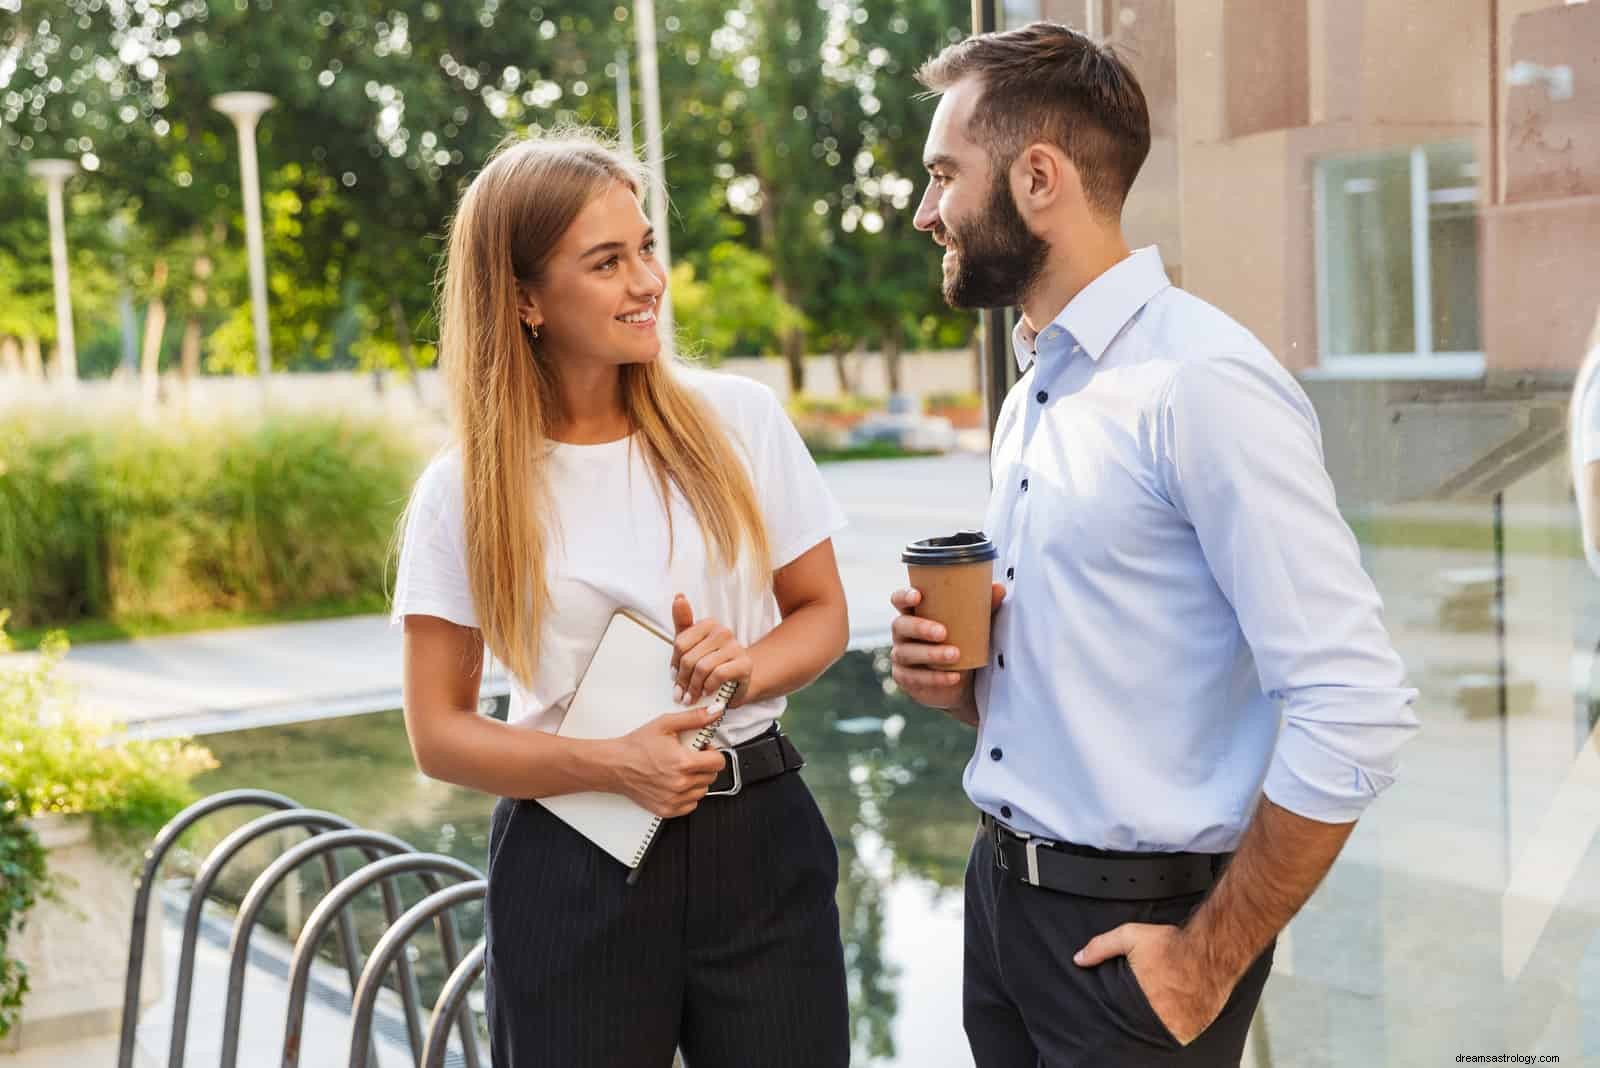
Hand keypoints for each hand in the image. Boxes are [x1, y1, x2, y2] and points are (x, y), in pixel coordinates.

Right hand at [608, 707, 727, 817]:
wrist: (615, 765)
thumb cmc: (636, 746)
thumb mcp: (666, 724)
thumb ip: (694, 718)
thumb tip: (715, 712)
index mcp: (683, 762)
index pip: (719, 762)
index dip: (713, 752)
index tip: (704, 749)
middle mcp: (680, 783)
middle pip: (711, 776)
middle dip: (704, 765)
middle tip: (690, 757)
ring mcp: (674, 799)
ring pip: (702, 791)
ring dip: (697, 780)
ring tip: (681, 770)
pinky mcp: (667, 809)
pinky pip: (691, 805)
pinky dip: (687, 795)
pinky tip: (675, 783)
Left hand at [670, 594, 752, 710]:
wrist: (737, 682)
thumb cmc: (711, 662)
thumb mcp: (692, 644)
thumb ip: (683, 621)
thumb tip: (679, 596)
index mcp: (709, 624)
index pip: (680, 643)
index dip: (674, 663)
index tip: (675, 676)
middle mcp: (723, 632)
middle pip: (689, 658)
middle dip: (683, 679)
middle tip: (681, 693)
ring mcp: (735, 647)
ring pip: (702, 667)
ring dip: (694, 687)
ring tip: (692, 696)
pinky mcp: (744, 664)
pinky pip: (718, 675)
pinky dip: (709, 686)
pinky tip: (708, 691)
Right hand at [888, 583, 1004, 710]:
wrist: (965, 681)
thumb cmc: (964, 642)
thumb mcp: (975, 624)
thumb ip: (985, 605)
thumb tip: (999, 589)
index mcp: (915, 612)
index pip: (899, 599)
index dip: (904, 596)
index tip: (918, 596)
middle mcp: (902, 632)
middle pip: (901, 625)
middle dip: (920, 628)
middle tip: (943, 632)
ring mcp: (901, 656)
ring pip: (907, 653)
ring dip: (931, 654)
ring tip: (955, 655)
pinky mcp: (905, 678)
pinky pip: (916, 678)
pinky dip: (935, 677)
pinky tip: (954, 676)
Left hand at [1073, 923, 1231, 1045]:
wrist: (1210, 950)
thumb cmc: (1172, 945)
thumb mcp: (1130, 937)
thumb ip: (1101, 947)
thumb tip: (1078, 959)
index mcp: (1136, 1001)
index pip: (1120, 1017)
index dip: (1121, 1010)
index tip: (1126, 1000)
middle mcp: (1157, 1019)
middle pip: (1139, 1025)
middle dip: (1140, 1014)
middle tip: (1148, 998)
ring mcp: (1178, 1027)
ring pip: (1160, 1032)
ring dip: (1159, 1022)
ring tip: (1163, 1003)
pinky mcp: (1195, 1029)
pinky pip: (1181, 1034)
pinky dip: (1177, 1025)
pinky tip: (1177, 1009)